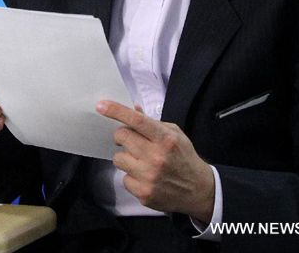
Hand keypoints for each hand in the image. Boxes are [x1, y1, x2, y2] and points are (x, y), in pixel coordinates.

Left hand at [97, 100, 214, 223]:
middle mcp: (155, 157)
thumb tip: (133, 109)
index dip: (117, 111)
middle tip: (132, 140)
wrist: (197, 189)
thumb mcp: (174, 133)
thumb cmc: (184, 156)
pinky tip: (145, 176)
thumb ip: (152, 122)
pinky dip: (132, 176)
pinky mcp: (143, 193)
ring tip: (141, 161)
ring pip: (118, 158)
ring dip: (126, 157)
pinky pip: (124, 178)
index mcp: (165, 138)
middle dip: (123, 136)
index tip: (101, 105)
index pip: (137, 121)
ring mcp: (148, 177)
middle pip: (121, 137)